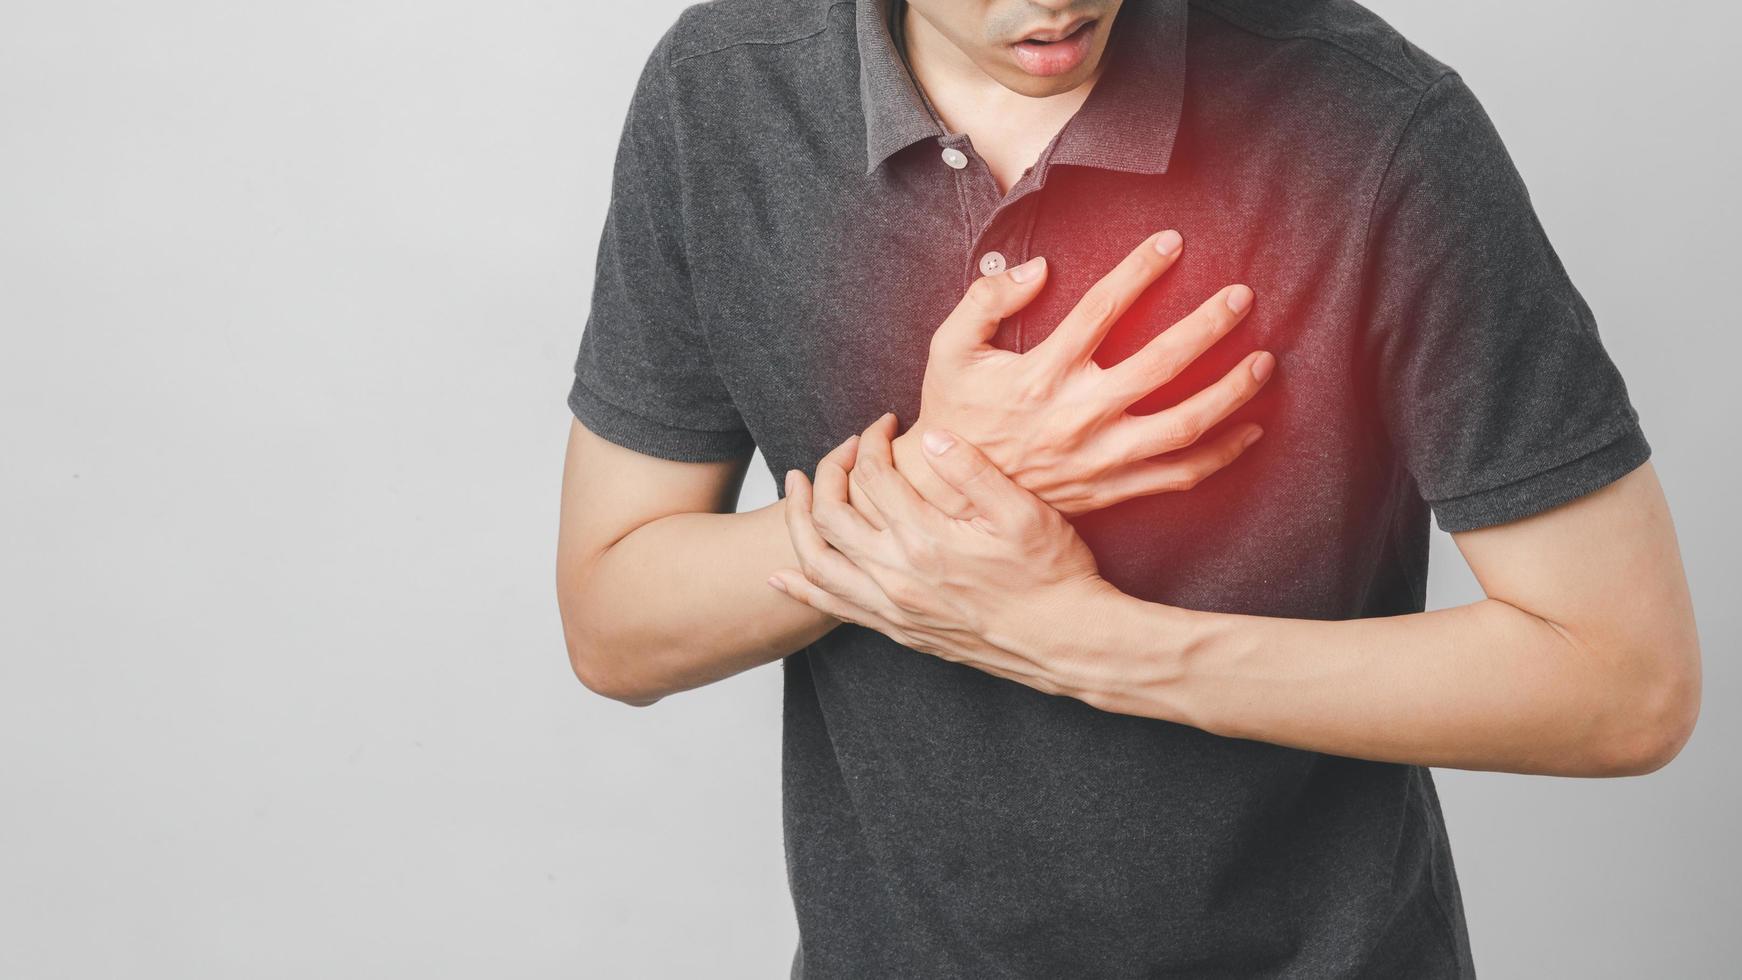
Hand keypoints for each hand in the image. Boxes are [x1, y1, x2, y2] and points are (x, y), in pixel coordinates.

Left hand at [772, 411, 1113, 699]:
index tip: (885, 424)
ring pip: (818, 562)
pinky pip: (834, 608)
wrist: (1066, 643)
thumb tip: (929, 435)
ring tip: (795, 490)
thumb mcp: (1023, 512)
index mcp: (926, 539)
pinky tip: (782, 572)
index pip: (873, 476)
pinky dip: (801, 587)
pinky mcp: (899, 630)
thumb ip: (971, 470)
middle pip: (831, 514)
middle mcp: (898, 576)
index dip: (872, 441)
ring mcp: (894, 608)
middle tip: (847, 449)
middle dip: (829, 471)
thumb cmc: (1053, 575)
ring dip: (799, 521)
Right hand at [857, 231, 1271, 523]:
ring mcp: (1097, 458)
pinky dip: (1220, 456)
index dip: (1139, 270)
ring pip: (1181, 426)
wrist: (948, 495)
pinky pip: (1177, 476)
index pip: (1100, 310)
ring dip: (1229, 393)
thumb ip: (985, 300)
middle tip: (1242, 296)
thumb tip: (1038, 269)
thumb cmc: (953, 412)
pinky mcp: (1109, 490)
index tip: (1173, 241)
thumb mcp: (948, 349)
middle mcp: (1076, 416)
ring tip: (1264, 362)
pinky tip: (1250, 429)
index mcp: (1040, 375)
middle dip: (1207, 327)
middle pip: (1159, 365)